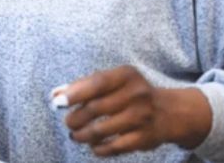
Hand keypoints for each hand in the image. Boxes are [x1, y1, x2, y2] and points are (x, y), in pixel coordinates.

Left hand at [63, 65, 211, 156]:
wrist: (169, 111)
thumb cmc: (129, 93)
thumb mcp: (112, 82)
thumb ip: (82, 86)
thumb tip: (54, 95)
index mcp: (126, 75)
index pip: (97, 82)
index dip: (74, 93)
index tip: (57, 103)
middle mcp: (137, 94)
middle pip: (96, 108)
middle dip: (75, 118)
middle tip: (68, 123)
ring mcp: (142, 117)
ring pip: (101, 130)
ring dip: (82, 135)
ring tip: (75, 135)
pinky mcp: (145, 138)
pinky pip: (114, 146)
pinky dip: (98, 148)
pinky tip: (92, 145)